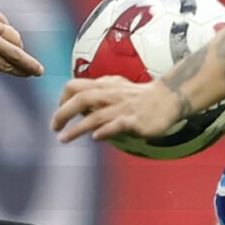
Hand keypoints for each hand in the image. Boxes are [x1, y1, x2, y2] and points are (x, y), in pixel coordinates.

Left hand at [0, 0, 41, 76]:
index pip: (4, 65)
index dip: (18, 72)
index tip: (28, 75)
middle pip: (16, 54)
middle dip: (30, 65)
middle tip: (39, 71)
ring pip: (14, 38)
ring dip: (20, 48)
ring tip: (21, 53)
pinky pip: (6, 25)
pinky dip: (9, 33)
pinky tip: (7, 36)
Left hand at [49, 75, 182, 144]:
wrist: (169, 97)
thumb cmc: (140, 96)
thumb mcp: (116, 88)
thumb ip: (97, 93)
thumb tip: (77, 105)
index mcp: (104, 86)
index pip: (74, 86)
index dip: (62, 100)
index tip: (59, 114)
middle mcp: (111, 95)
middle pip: (81, 98)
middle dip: (63, 113)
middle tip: (54, 127)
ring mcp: (123, 108)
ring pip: (95, 115)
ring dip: (77, 128)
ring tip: (63, 138)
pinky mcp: (135, 120)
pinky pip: (117, 125)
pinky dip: (105, 131)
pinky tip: (95, 138)